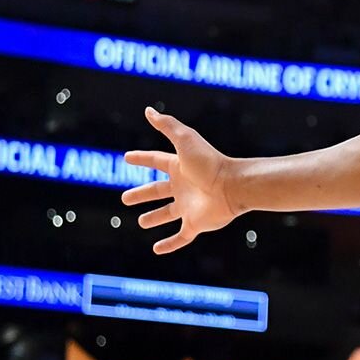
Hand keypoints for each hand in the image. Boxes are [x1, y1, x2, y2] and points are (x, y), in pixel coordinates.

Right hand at [119, 108, 239, 254]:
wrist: (234, 186)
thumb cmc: (210, 162)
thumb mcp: (185, 140)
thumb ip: (167, 125)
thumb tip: (148, 110)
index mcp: (180, 167)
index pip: (156, 161)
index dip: (142, 159)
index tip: (127, 157)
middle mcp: (183, 186)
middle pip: (158, 191)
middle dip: (142, 194)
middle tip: (124, 199)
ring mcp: (189, 206)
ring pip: (167, 214)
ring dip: (154, 218)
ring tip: (141, 222)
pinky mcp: (196, 223)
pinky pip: (180, 236)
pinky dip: (169, 244)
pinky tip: (156, 249)